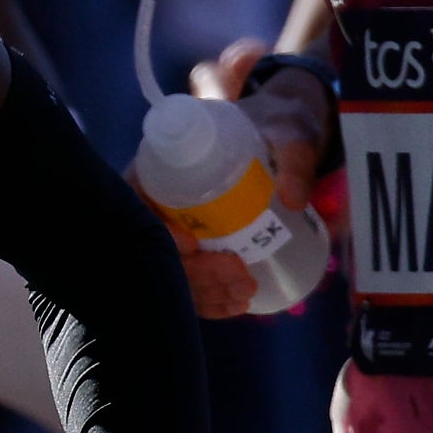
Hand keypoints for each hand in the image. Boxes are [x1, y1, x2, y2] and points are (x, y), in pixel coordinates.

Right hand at [160, 39, 331, 317]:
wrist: (281, 134)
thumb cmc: (276, 127)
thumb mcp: (288, 134)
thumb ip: (294, 158)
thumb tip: (293, 199)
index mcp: (165, 162)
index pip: (139, 199)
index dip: (157, 228)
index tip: (193, 245)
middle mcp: (159, 197)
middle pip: (155, 244)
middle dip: (194, 271)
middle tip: (240, 275)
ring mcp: (174, 227)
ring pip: (171, 269)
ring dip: (204, 291)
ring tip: (246, 292)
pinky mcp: (193, 248)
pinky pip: (188, 281)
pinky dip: (209, 300)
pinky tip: (235, 305)